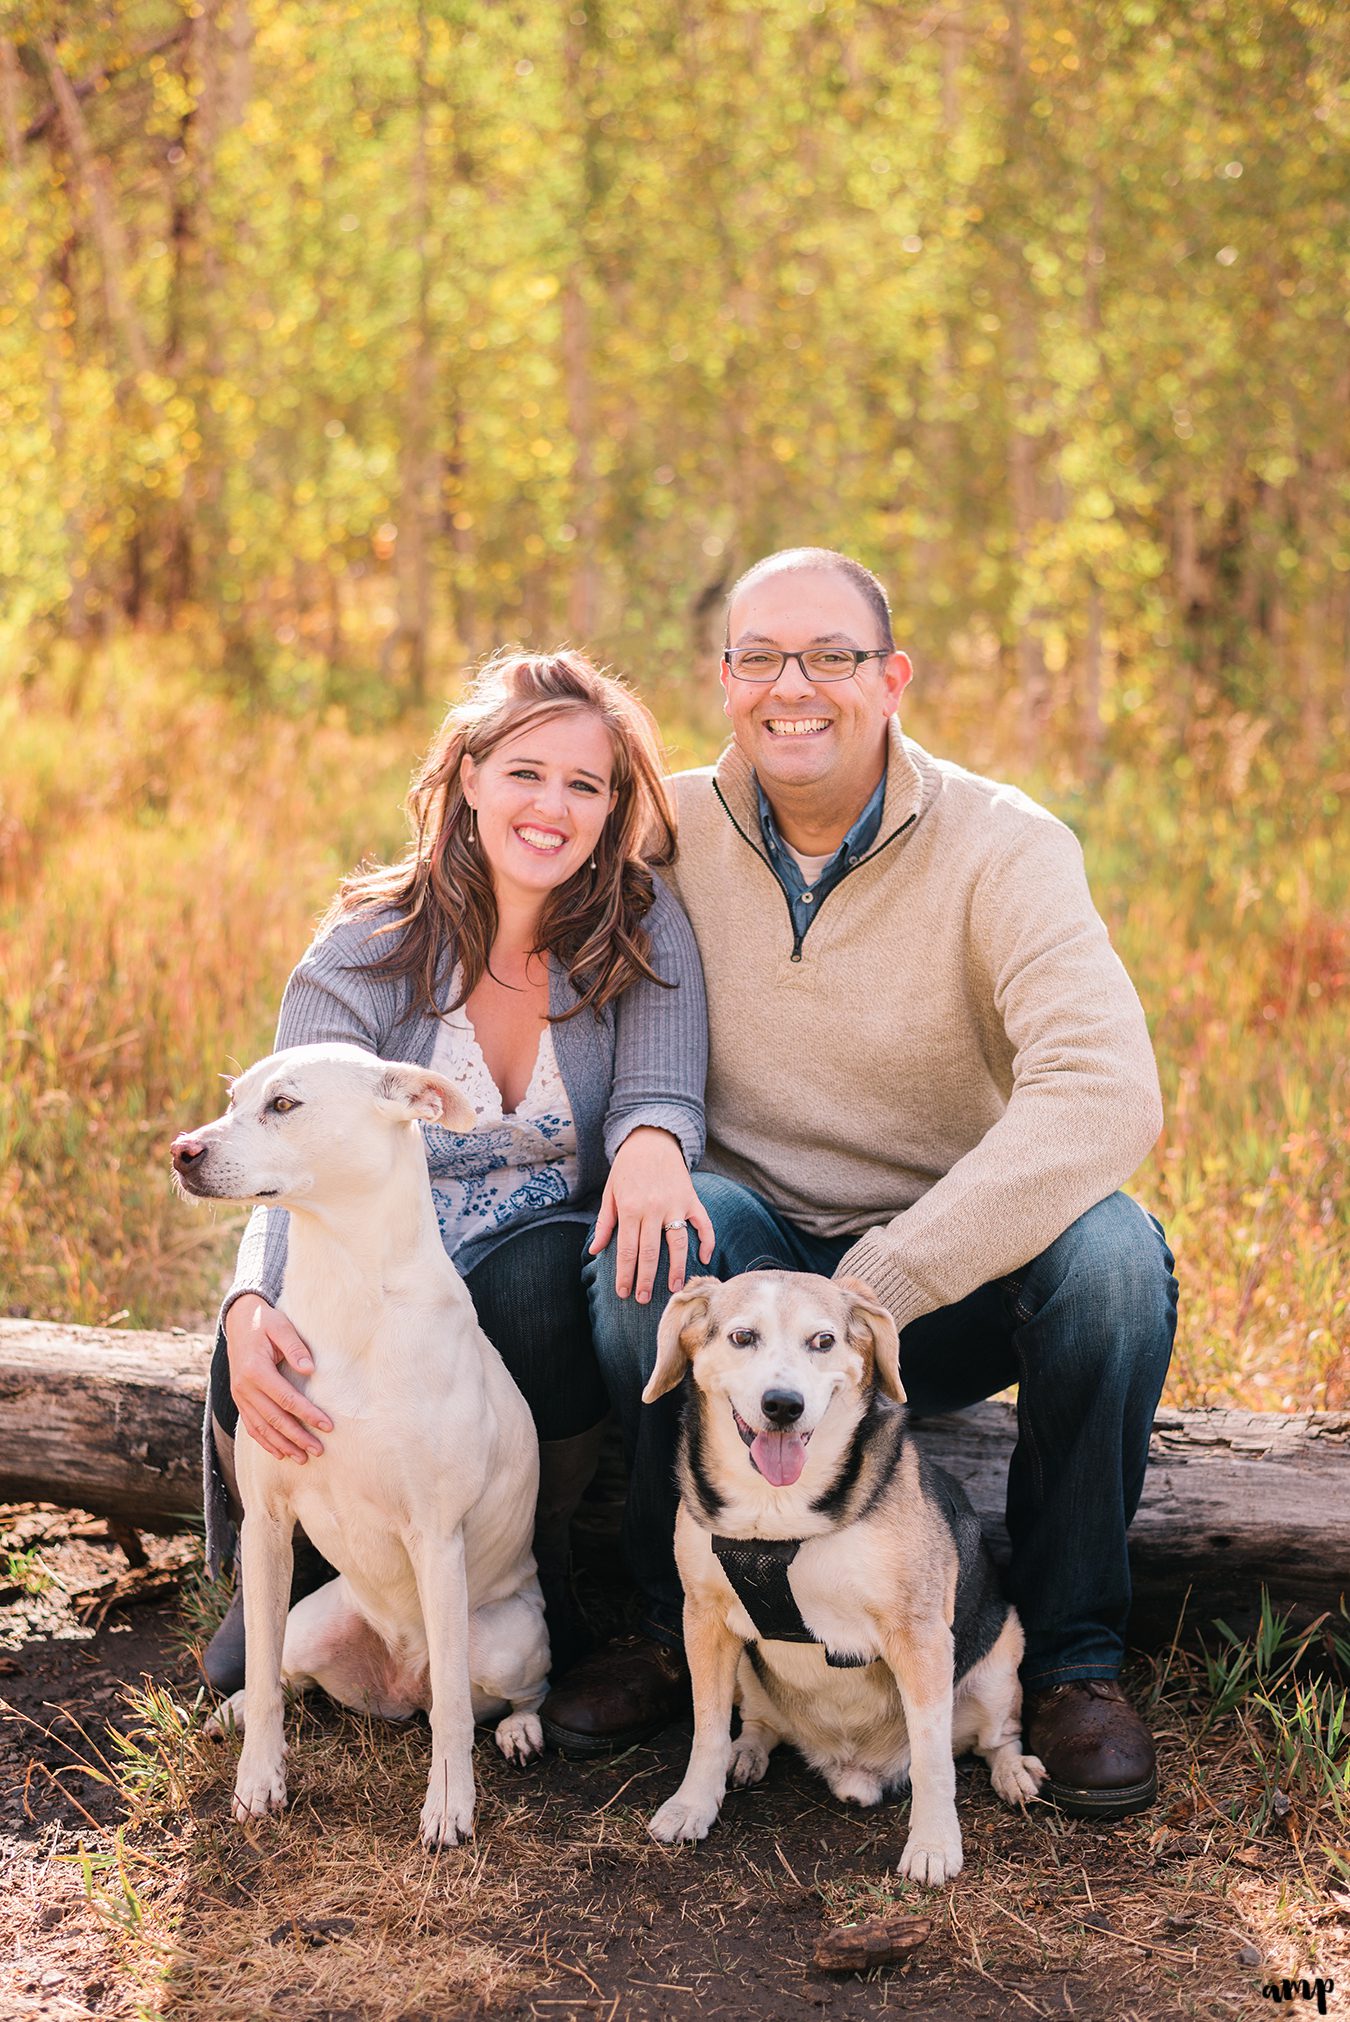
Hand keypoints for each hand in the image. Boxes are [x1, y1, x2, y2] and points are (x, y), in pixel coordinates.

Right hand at [224, 1294, 331, 1461]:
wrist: (238, 1320)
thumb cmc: (265, 1323)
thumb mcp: (282, 1326)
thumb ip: (295, 1347)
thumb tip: (310, 1369)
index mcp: (255, 1369)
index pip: (286, 1398)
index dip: (308, 1414)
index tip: (327, 1426)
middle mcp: (244, 1387)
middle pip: (274, 1419)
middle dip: (298, 1437)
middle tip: (319, 1450)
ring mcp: (239, 1396)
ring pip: (262, 1428)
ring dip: (282, 1445)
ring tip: (303, 1458)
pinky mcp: (239, 1399)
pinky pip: (251, 1426)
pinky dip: (265, 1442)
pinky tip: (280, 1453)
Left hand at [589, 1127, 714, 1302]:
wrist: (651, 1139)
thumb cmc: (627, 1168)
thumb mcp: (610, 1192)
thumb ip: (604, 1223)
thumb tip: (595, 1251)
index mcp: (630, 1208)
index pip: (627, 1250)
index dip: (625, 1274)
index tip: (624, 1292)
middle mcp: (653, 1209)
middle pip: (650, 1252)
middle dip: (646, 1279)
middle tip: (643, 1299)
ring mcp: (675, 1204)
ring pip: (677, 1243)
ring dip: (676, 1268)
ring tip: (674, 1289)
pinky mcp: (691, 1199)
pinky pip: (703, 1224)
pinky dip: (707, 1241)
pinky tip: (704, 1257)